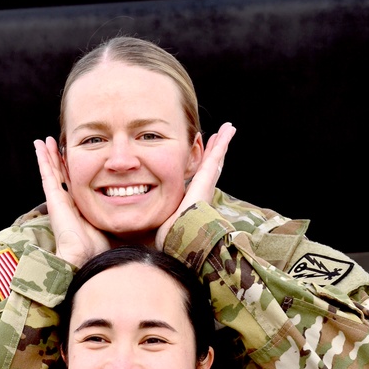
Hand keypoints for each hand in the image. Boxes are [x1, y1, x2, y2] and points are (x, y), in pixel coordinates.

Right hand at [34, 138, 110, 268]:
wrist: (82, 256)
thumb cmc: (97, 248)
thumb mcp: (109, 225)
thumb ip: (115, 215)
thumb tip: (132, 209)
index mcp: (79, 208)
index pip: (75, 183)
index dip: (73, 170)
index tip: (73, 157)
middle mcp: (67, 202)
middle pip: (61, 175)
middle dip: (58, 159)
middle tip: (54, 143)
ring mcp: (58, 199)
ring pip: (51, 171)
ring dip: (47, 155)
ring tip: (43, 141)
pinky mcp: (54, 197)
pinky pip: (47, 174)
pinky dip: (42, 159)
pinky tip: (39, 146)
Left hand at [155, 122, 236, 250]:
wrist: (180, 238)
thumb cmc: (170, 236)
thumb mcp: (163, 218)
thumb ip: (158, 211)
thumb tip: (140, 212)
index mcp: (192, 199)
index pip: (197, 178)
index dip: (200, 165)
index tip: (200, 153)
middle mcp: (202, 190)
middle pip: (210, 166)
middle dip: (214, 152)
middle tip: (219, 138)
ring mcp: (206, 184)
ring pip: (215, 159)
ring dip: (221, 144)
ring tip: (228, 130)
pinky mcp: (207, 178)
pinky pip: (216, 156)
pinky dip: (222, 142)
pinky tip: (228, 130)